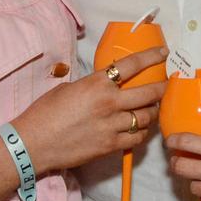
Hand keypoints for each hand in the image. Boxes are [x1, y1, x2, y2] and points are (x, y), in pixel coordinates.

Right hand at [15, 46, 166, 174]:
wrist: (33, 143)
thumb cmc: (45, 112)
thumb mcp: (69, 88)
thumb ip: (92, 85)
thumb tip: (106, 84)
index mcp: (97, 84)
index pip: (132, 65)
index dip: (151, 57)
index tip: (162, 53)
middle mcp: (109, 103)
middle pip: (148, 93)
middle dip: (162, 88)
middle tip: (167, 84)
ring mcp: (111, 126)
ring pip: (146, 117)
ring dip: (153, 111)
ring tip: (153, 107)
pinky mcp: (110, 146)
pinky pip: (136, 138)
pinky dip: (141, 131)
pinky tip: (139, 128)